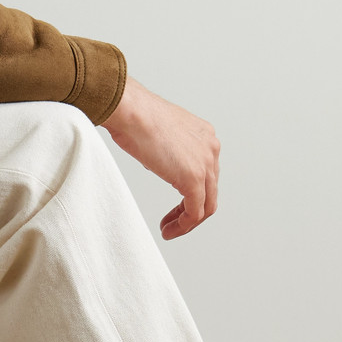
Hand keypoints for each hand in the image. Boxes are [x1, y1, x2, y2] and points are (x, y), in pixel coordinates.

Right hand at [103, 77, 219, 238]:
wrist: (131, 111)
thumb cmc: (134, 115)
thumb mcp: (159, 132)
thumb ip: (168, 150)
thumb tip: (161, 164)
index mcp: (204, 135)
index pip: (206, 172)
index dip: (191, 192)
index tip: (175, 204)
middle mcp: (211, 148)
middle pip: (210, 189)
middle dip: (190, 209)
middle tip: (173, 221)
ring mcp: (205, 163)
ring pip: (207, 204)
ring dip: (188, 222)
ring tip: (170, 230)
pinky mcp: (194, 178)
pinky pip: (196, 212)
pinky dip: (184, 225)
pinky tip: (170, 230)